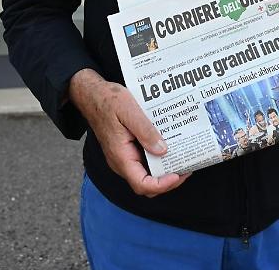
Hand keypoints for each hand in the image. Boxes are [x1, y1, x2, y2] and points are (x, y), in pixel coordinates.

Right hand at [69, 69, 190, 196]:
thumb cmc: (108, 100)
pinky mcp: (126, 149)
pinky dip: (158, 157)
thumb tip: (163, 150)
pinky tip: (169, 145)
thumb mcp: (129, 111)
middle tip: (186, 166)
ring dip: (164, 168)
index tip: (178, 174)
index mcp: (121, 156)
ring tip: (181, 156)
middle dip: (168, 180)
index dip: (162, 185)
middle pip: (147, 183)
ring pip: (146, 173)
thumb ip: (146, 132)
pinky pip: (144, 160)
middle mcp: (122, 161)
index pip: (142, 184)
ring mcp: (124, 156)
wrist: (92, 94)